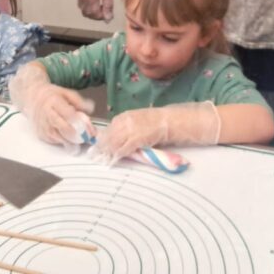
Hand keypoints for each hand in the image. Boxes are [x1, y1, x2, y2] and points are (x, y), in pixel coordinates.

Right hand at [9, 63, 94, 144]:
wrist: (33, 98)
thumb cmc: (52, 95)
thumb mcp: (66, 93)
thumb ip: (79, 101)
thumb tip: (90, 109)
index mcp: (54, 102)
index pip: (68, 114)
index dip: (80, 123)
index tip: (90, 129)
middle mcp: (47, 115)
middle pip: (64, 129)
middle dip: (78, 136)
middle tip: (87, 139)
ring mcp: (43, 126)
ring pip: (59, 139)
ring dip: (72, 142)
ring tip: (81, 143)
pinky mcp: (41, 134)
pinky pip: (55, 141)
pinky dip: (64, 142)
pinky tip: (70, 140)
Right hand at [77, 0, 117, 21]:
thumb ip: (108, 7)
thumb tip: (108, 19)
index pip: (94, 14)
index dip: (102, 17)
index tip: (109, 14)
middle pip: (87, 13)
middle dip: (96, 15)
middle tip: (105, 12)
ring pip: (83, 9)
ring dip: (91, 11)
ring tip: (101, 7)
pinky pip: (82, 3)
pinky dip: (88, 6)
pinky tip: (95, 1)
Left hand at [92, 101, 220, 164]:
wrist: (178, 120)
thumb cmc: (163, 122)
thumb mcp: (144, 122)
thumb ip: (131, 129)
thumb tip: (119, 140)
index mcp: (128, 115)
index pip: (110, 128)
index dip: (103, 138)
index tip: (97, 147)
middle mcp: (129, 119)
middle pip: (110, 134)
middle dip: (102, 146)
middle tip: (95, 156)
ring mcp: (134, 127)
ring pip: (115, 141)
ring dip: (108, 151)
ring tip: (102, 159)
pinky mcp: (141, 136)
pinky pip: (126, 146)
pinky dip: (119, 153)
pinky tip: (115, 158)